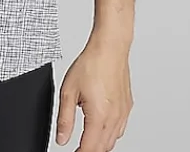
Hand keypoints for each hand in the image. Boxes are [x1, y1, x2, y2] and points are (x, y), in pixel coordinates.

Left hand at [55, 36, 133, 151]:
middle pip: (103, 148)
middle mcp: (114, 117)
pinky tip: (102, 126)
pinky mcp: (127, 106)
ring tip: (87, 140)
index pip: (90, 148)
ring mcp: (123, 113)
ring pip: (113, 140)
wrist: (110, 48)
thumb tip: (61, 138)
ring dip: (100, 144)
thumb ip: (65, 118)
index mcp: (99, 116)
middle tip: (78, 148)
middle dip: (90, 150)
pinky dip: (110, 133)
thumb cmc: (91, 64)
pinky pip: (120, 128)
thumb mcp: (69, 91)